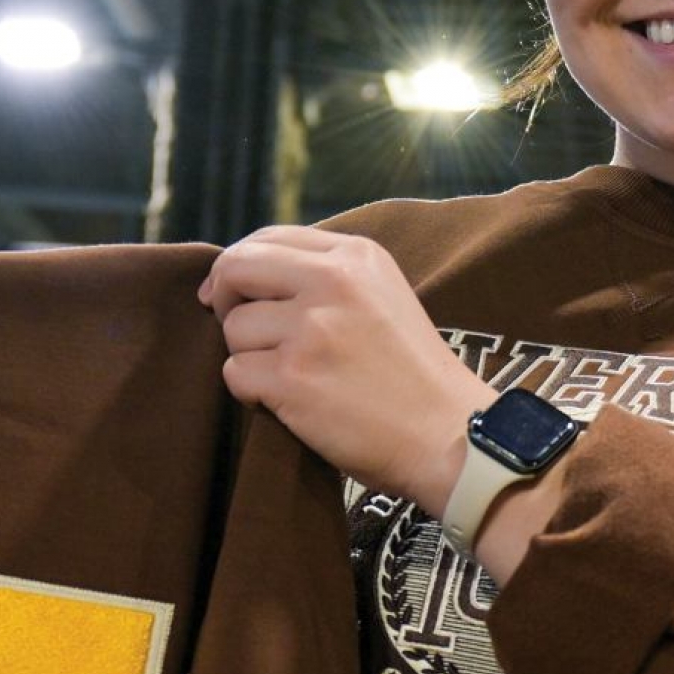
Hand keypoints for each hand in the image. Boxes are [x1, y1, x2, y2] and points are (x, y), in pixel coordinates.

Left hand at [198, 227, 493, 508]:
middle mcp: (332, 282)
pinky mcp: (293, 377)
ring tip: (292, 376)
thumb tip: (241, 273)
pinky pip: (235, 374)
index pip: (268, 238)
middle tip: (244, 333)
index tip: (232, 294)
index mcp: (356, 255)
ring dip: (248, 356)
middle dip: (225, 300)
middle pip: (235, 268)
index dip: (239, 267)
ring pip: (233, 329)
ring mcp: (311, 329)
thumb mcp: (382, 295)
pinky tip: (289, 402)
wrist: (447, 435)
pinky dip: (251, 392)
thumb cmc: (411, 374)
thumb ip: (325, 275)